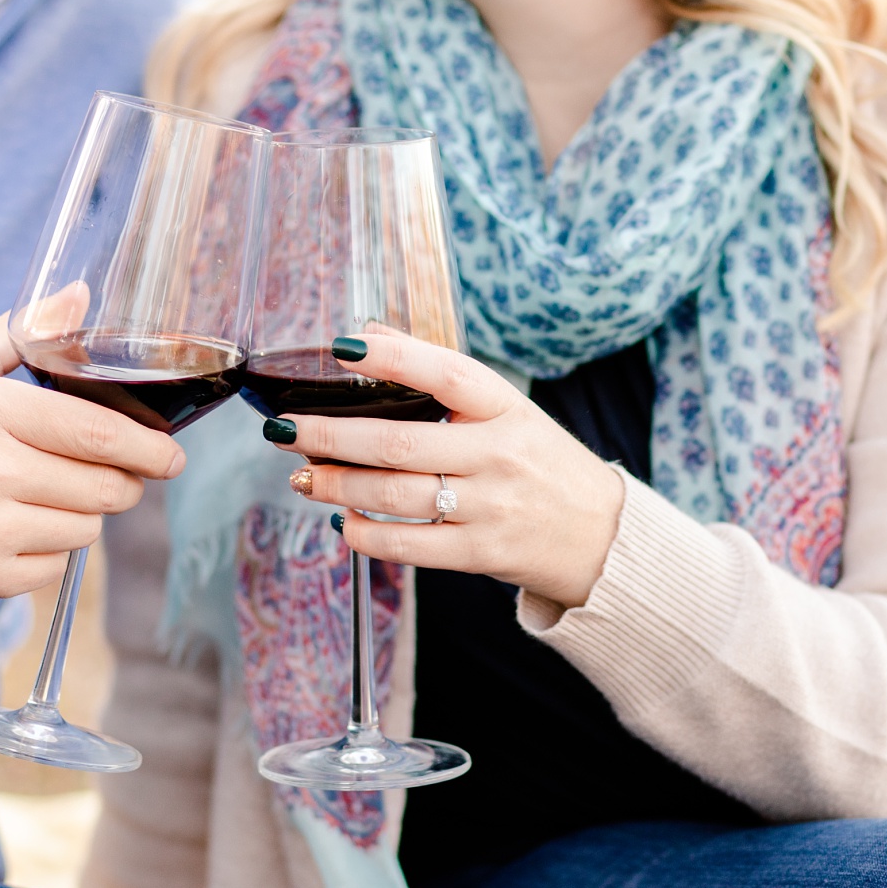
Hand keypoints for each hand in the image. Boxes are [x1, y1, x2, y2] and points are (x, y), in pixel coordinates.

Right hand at [0, 312, 184, 617]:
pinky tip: (14, 527)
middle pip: (106, 486)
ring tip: (43, 494)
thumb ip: (22, 333)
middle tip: (110, 472)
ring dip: (82, 514)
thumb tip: (81, 295)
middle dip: (124, 481)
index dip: (150, 448)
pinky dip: (48, 551)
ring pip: (86, 529)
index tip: (173, 455)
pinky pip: (54, 569)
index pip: (99, 432)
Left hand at [273, 331, 625, 609]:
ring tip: (302, 475)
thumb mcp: (509, 411)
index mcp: (507, 408)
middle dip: (332, 435)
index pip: (447, 373)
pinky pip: (408, 546)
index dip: (395, 358)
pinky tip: (341, 519)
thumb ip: (443, 379)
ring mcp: (490, 507)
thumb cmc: (542, 464)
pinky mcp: (480, 554)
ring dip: (337, 485)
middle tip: (284, 429)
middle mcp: (498, 455)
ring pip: (395, 495)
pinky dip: (364, 534)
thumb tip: (370, 334)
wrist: (602, 536)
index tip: (342, 347)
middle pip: (401, 443)